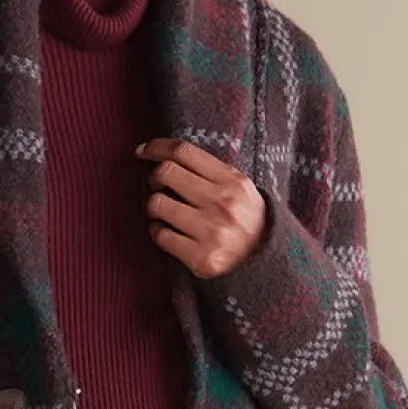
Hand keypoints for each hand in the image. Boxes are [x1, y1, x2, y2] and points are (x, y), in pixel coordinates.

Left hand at [138, 138, 269, 279]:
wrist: (265, 261)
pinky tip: (168, 233)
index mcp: (232, 180)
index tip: (143, 151)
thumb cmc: (243, 218)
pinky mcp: (200, 258)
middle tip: (159, 187)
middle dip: (155, 179)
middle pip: (166, 173)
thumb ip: (208, 170)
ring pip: (157, 204)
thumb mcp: (238, 187)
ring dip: (154, 207)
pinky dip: (158, 232)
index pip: (183, 151)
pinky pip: (160, 235)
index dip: (157, 147)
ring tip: (166, 213)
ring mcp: (211, 232)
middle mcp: (222, 203)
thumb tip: (164, 155)